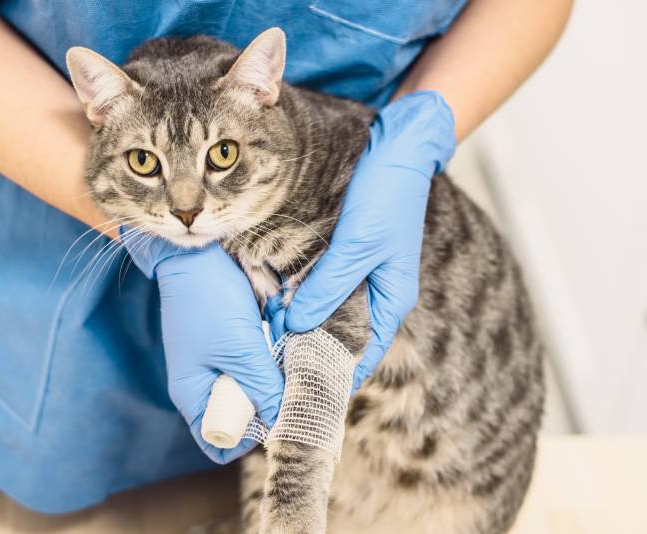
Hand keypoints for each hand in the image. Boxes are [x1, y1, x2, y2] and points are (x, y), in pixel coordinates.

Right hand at [123, 233, 283, 462]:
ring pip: (253, 385)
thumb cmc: (209, 301)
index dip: (247, 440)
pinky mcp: (232, 339)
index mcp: (192, 394)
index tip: (275, 422)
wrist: (198, 251)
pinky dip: (271, 353)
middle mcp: (204, 382)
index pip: (217, 441)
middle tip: (290, 387)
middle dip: (266, 404)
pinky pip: (256, 360)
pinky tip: (283, 338)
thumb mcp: (240, 349)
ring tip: (287, 357)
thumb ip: (263, 388)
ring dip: (272, 376)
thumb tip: (284, 423)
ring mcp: (218, 359)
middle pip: (240, 414)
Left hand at [284, 91, 455, 392]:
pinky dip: (302, 298)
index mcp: (393, 300)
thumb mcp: (357, 246)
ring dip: (303, 325)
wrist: (398, 148)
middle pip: (344, 337)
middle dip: (313, 353)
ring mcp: (362, 274)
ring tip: (269, 341)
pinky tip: (277, 303)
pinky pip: (322, 287)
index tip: (304, 394)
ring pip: (330, 313)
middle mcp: (378, 293)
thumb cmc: (388, 197)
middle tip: (274, 369)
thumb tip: (297, 325)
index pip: (365, 355)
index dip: (337, 376)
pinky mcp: (346, 255)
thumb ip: (328, 287)